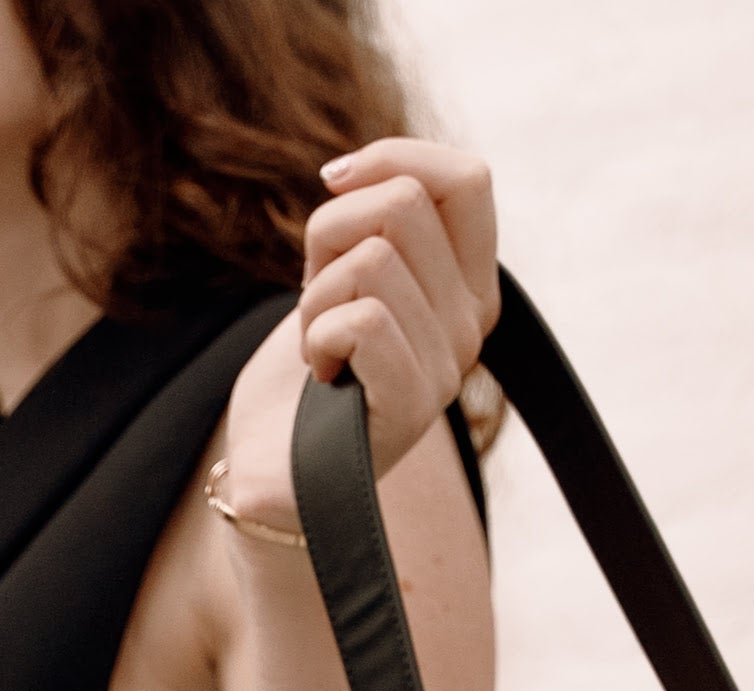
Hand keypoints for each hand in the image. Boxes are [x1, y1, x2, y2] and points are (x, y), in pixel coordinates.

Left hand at [216, 139, 498, 537]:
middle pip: (404, 203)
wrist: (281, 471)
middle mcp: (472, 325)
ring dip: (318, 293)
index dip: (393, 157)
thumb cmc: (310, 369)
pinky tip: (320, 374)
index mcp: (468, 285)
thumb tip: (349, 173)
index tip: (334, 185)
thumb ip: (373, 219)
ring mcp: (448, 369)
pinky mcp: (413, 408)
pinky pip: (362, 319)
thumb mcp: (343, 271)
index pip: (468, 178)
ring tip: (321, 343)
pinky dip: (317, 336)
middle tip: (321, 295)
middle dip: (333, 233)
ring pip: (373, 258)